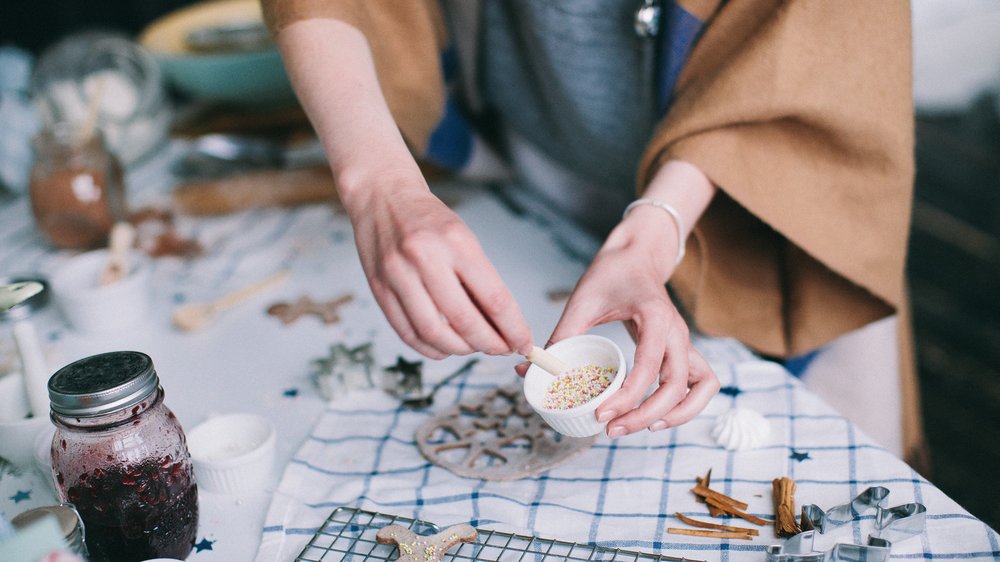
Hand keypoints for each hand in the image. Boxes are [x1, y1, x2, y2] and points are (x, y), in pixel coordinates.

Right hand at [347, 175, 532, 358]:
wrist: (382, 195)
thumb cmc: (428, 219)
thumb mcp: (463, 238)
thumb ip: (478, 280)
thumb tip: (500, 327)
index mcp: (455, 242)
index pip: (494, 299)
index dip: (513, 328)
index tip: (523, 342)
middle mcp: (424, 258)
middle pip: (464, 321)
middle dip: (489, 344)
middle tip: (501, 349)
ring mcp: (397, 275)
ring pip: (434, 333)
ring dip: (459, 350)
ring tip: (472, 347)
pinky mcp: (378, 289)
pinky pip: (407, 333)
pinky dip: (429, 348)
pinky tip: (444, 347)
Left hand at [543, 208, 718, 436]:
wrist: (637, 256)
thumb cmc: (611, 275)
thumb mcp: (582, 302)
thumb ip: (559, 337)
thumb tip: (526, 369)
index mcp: (655, 316)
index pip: (649, 366)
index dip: (626, 396)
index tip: (600, 414)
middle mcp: (677, 331)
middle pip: (676, 385)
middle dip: (645, 414)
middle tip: (611, 429)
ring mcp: (685, 342)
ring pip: (701, 388)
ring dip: (676, 415)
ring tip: (640, 428)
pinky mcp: (684, 350)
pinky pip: (702, 385)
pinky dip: (688, 405)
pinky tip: (658, 417)